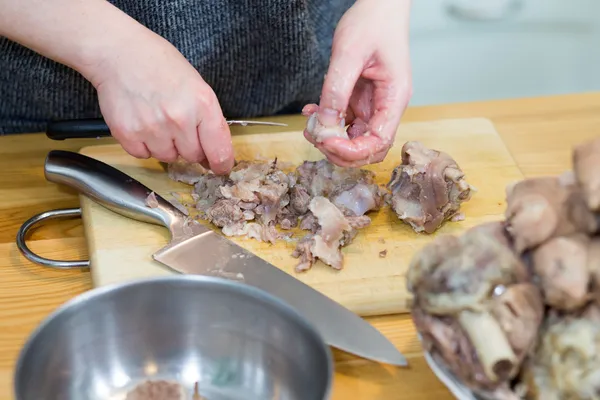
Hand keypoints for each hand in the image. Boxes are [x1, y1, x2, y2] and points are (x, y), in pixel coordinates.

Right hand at [88, 30, 233, 173]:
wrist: (120, 53)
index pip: (219, 150)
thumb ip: (208, 119)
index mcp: (202, 104)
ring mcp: (153, 128)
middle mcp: (179, 119)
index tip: (220, 167)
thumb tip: (213, 154)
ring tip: (157, 119)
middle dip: (188, 146)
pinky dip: (143, 145)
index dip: (221, 163)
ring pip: (167, 157)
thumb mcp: (197, 86)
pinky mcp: (129, 134)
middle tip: (177, 125)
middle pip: (192, 156)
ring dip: (165, 145)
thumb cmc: (160, 66)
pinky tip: (142, 122)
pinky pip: (143, 155)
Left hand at [304, 0, 412, 167]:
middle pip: (368, 148)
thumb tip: (325, 123)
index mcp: (394, 98)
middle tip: (315, 136)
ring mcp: (373, 105)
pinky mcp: (359, 100)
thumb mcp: (349, 53)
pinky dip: (327, 123)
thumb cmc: (373, 23)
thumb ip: (336, 89)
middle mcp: (386, 107)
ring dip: (330, 138)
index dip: (353, 150)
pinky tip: (312, 112)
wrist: (378, 7)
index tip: (327, 141)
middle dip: (340, 150)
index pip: (379, 142)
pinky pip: (343, 122)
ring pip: (353, 139)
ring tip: (310, 125)